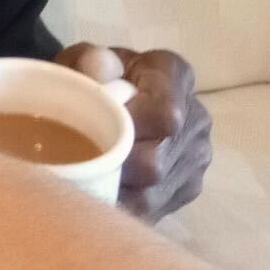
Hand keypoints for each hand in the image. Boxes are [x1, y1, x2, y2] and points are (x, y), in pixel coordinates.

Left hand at [54, 42, 212, 222]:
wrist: (107, 95)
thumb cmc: (91, 76)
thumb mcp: (79, 60)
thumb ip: (85, 61)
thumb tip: (96, 68)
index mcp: (174, 75)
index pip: (165, 113)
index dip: (128, 129)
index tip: (92, 129)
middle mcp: (195, 117)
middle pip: (156, 161)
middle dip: (112, 167)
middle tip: (75, 165)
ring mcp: (195, 157)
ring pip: (154, 191)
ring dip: (115, 191)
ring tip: (82, 181)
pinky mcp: (186, 187)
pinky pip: (155, 209)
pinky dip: (122, 206)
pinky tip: (97, 196)